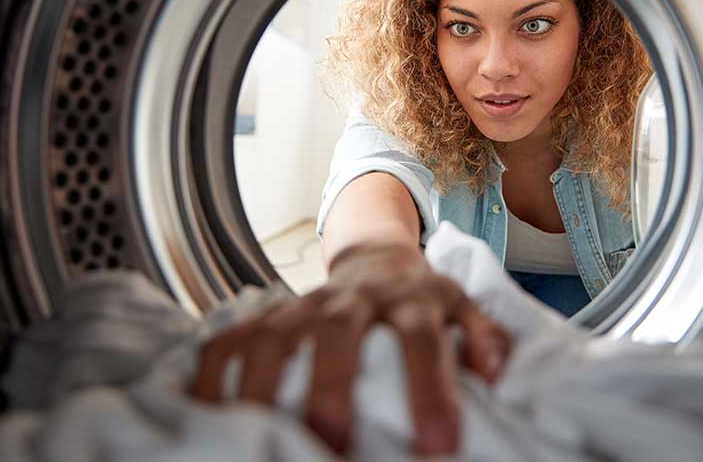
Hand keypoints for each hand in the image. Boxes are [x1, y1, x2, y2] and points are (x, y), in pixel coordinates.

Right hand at [189, 244, 510, 455]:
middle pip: (339, 329)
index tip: (438, 447)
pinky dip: (212, 374)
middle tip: (334, 443)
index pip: (421, 338)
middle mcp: (353, 299)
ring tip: (258, 435)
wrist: (376, 259)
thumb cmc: (421, 301)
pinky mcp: (267, 316)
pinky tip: (208, 413)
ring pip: (274, 333)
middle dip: (333, 385)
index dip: (429, 388)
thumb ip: (479, 336)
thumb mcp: (460, 309)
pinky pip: (229, 340)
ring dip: (262, 383)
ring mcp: (303, 305)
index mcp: (410, 300)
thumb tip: (495, 371)